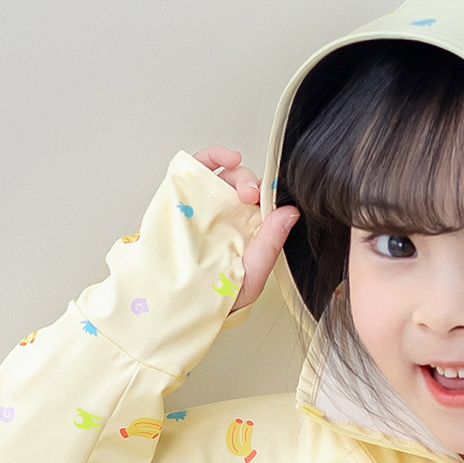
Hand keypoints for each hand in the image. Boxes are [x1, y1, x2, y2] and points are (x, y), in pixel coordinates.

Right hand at [191, 147, 299, 315]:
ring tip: (243, 188)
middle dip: (253, 186)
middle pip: (245, 188)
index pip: (262, 207)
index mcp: (246, 235)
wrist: (172, 306)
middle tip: (253, 196)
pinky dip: (214, 156)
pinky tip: (229, 158)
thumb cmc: (211, 298)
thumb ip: (270, 245)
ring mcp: (206, 205)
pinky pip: (199, 167)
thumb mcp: (250, 276)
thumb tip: (291, 213)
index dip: (269, 198)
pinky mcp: (183, 195)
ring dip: (238, 172)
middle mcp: (228, 217)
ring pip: (226, 175)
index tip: (273, 202)